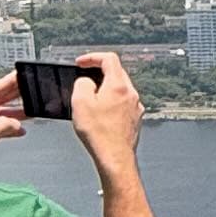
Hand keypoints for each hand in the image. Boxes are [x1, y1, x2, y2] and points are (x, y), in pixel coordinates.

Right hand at [69, 51, 143, 175]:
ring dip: (105, 90)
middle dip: (98, 73)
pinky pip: (122, 105)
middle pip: (116, 73)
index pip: (108, 59)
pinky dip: (111, 104)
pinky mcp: (134, 120)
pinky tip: (101, 116)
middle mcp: (131, 94)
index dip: (92, 57)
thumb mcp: (80, 102)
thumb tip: (86, 82)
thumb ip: (82, 84)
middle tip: (84, 80)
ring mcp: (135, 108)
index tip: (81, 63)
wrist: (115, 159)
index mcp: (118, 85)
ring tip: (90, 101)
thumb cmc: (99, 134)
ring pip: (120, 90)